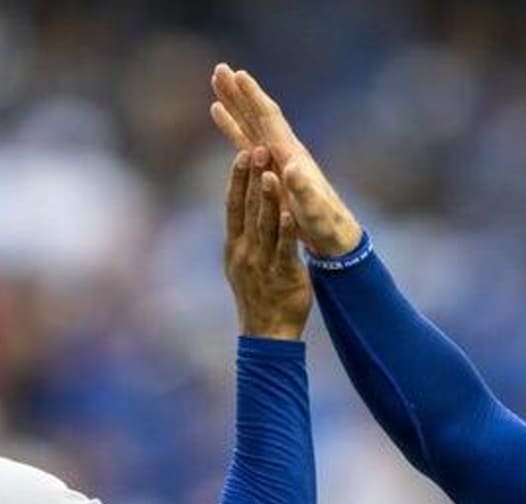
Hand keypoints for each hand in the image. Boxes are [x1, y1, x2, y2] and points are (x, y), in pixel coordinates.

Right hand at [210, 63, 363, 258]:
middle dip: (239, 92)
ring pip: (250, 123)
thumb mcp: (314, 210)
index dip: (254, 99)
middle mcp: (284, 151)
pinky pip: (247, 139)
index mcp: (292, 156)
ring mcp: (277, 158)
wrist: (333, 234)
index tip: (238, 76)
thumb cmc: (325, 225)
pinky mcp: (271, 168)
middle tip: (220, 69)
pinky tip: (222, 115)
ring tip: (217, 83)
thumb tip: (291, 168)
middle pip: (258, 114)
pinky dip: (233, 125)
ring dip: (234, 103)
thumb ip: (304, 190)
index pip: (270, 120)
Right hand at [224, 148, 310, 339]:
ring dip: (268, 198)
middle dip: (253, 178)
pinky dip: (287, 231)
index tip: (241, 151)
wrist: (266, 334)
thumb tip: (242, 209)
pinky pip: (285, 250)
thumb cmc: (258, 296)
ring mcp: (263, 263)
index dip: (237, 179)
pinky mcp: (283, 275)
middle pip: (248, 209)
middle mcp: (245, 252)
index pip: (233, 206)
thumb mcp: (242, 264)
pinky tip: (292, 213)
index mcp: (235, 246)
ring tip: (270, 171)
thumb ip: (243, 236)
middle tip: (257, 147)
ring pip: (264, 225)